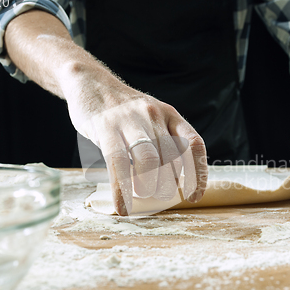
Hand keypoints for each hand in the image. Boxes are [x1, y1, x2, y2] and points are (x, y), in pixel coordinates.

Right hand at [63, 64, 207, 214]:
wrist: (91, 83)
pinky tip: (121, 205)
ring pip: (148, 159)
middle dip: (168, 184)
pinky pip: (117, 164)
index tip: (194, 196)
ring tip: (143, 195)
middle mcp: (153, 115)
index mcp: (170, 115)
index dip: (199, 174)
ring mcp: (129, 120)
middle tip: (159, 195)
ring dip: (148, 185)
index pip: (194, 145)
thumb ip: (164, 143)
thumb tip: (173, 182)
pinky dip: (121, 189)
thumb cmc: (124, 112)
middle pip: (170, 157)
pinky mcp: (106, 127)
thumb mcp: (152, 119)